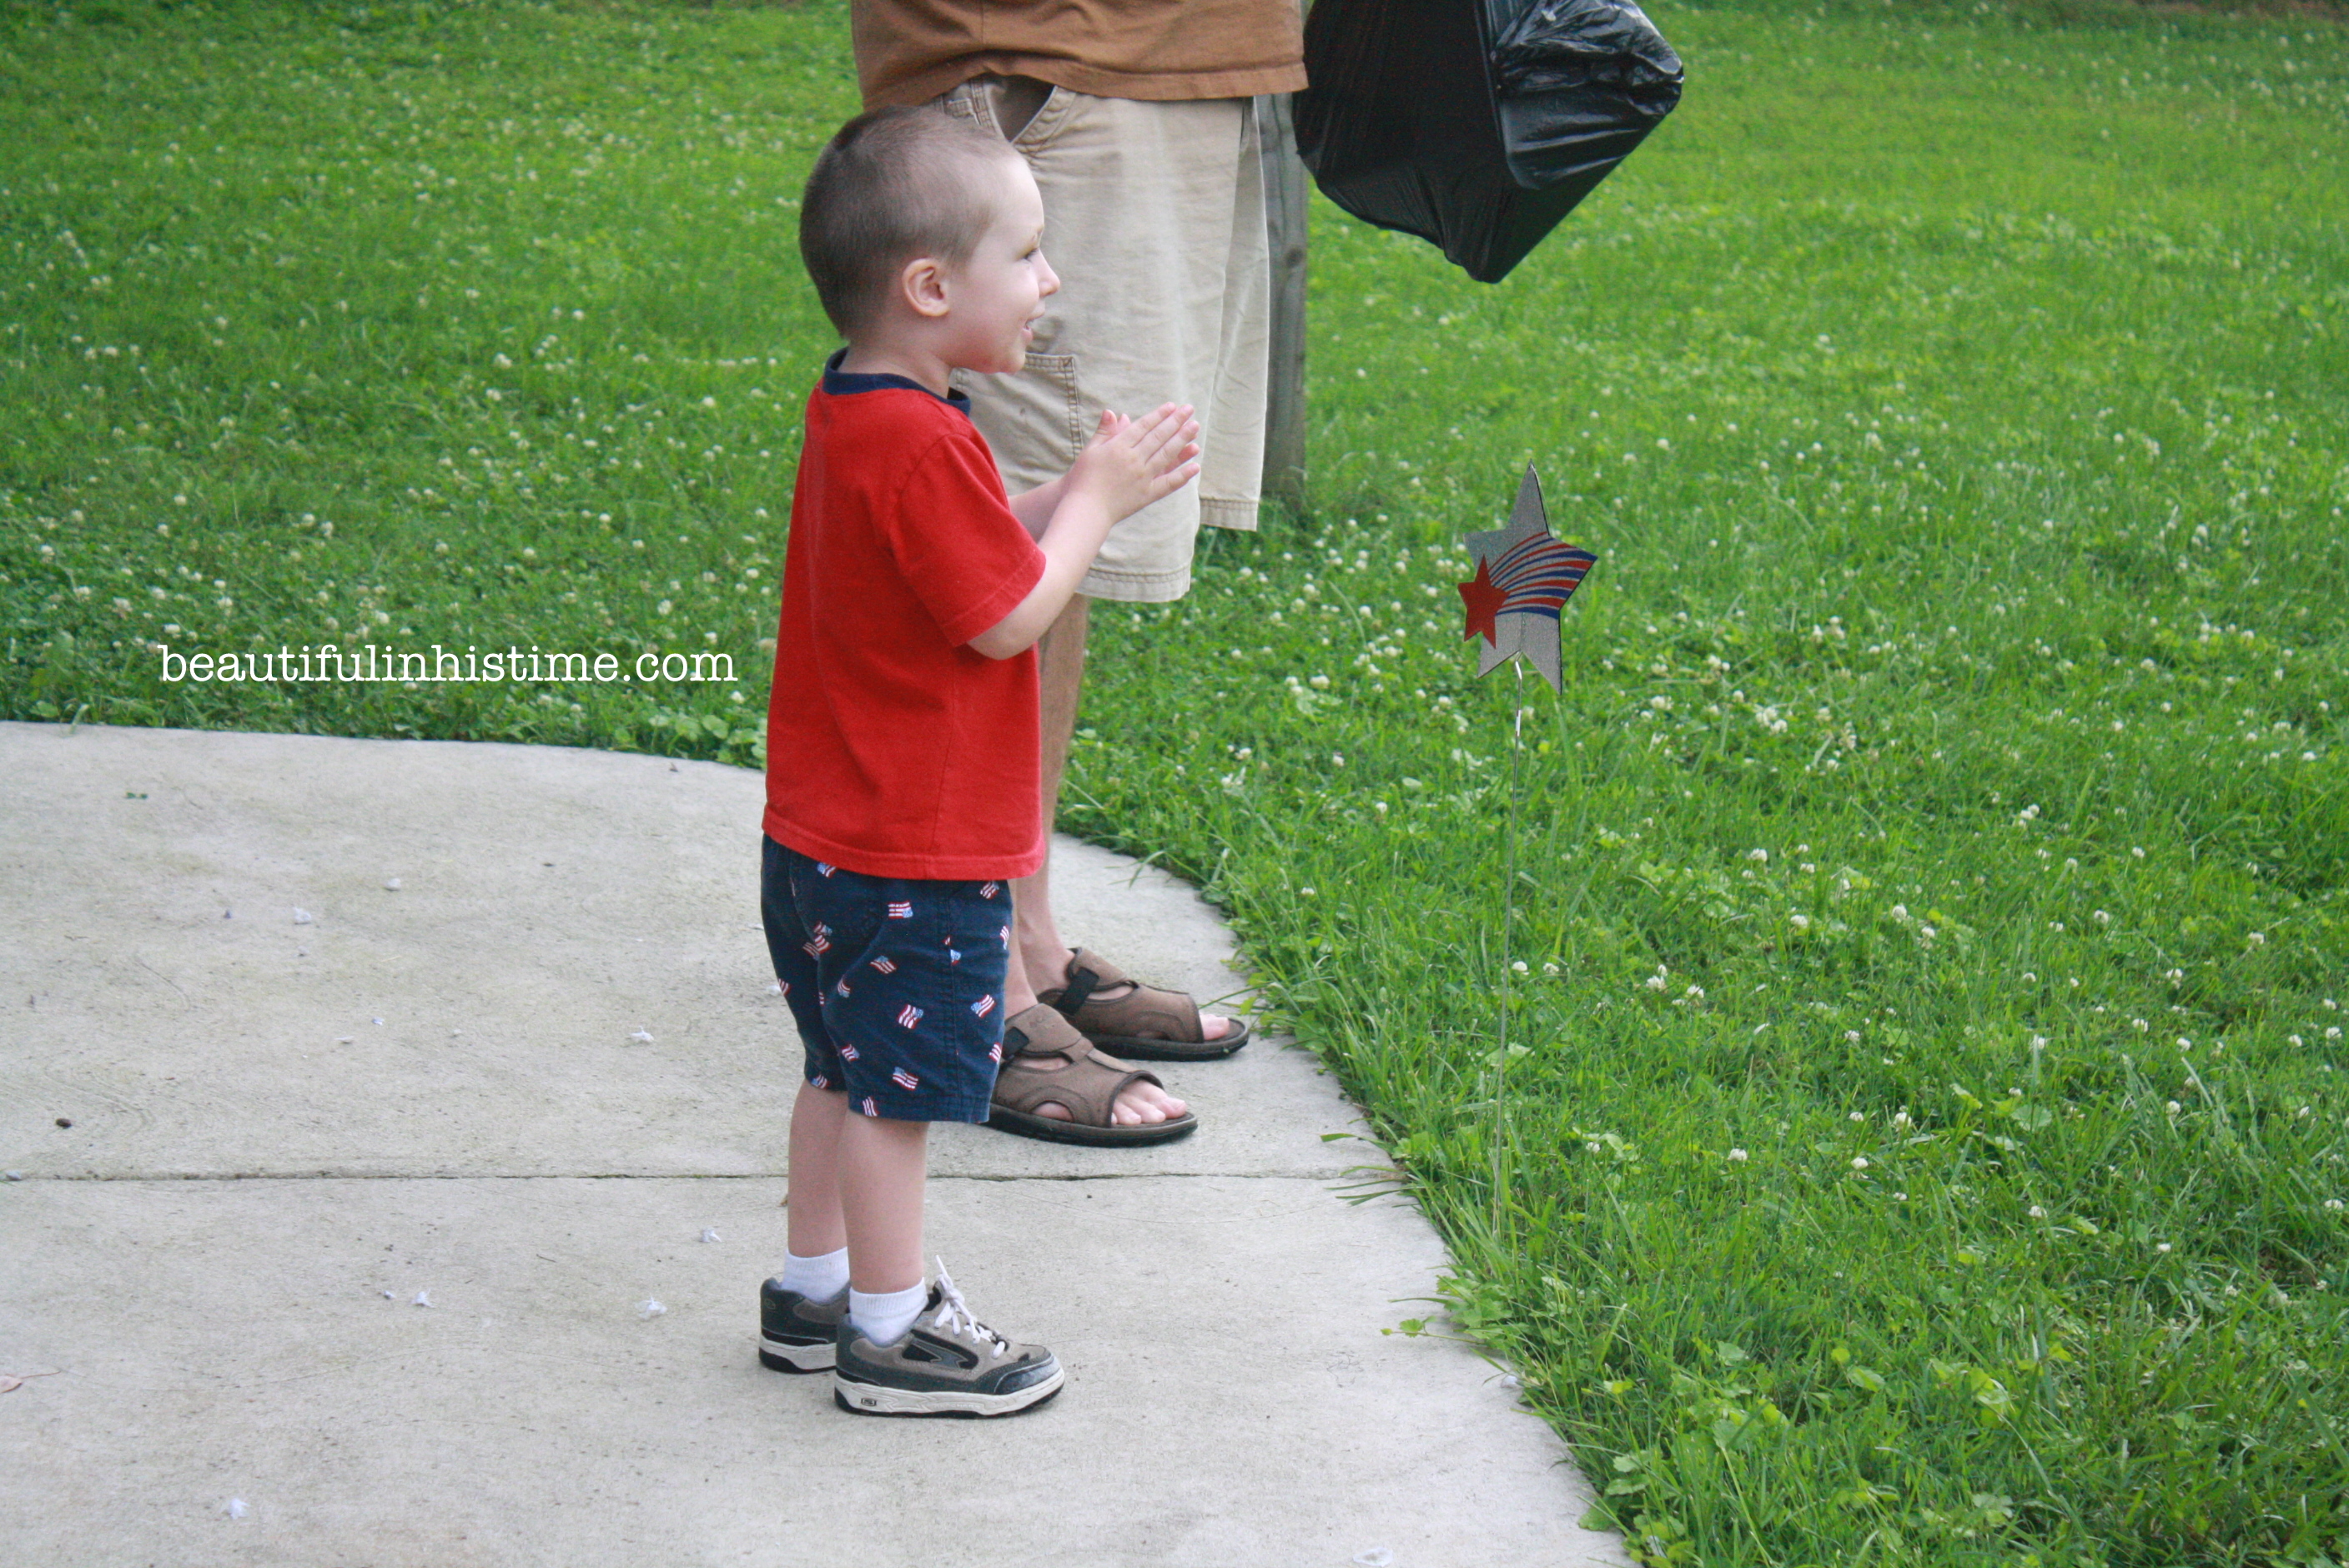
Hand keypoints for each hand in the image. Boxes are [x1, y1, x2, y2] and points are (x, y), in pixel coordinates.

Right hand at [1062, 403, 1200, 524]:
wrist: (1086, 509)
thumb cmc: (1083, 479)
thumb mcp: (1090, 451)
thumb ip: (1104, 431)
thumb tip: (1113, 412)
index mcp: (1118, 447)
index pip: (1143, 426)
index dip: (1158, 415)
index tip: (1172, 406)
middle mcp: (1133, 460)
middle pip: (1158, 437)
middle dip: (1175, 421)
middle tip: (1190, 410)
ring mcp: (1142, 477)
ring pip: (1166, 455)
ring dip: (1182, 440)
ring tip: (1195, 427)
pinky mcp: (1147, 495)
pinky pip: (1168, 483)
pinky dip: (1183, 475)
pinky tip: (1195, 465)